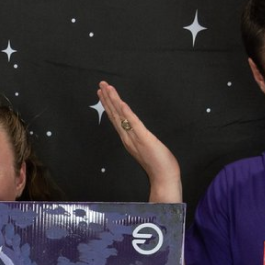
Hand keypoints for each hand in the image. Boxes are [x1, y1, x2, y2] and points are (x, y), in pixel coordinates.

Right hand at [97, 81, 181, 201]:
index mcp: (128, 139)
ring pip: (121, 116)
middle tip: (100, 85)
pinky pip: (133, 123)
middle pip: (115, 115)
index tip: (103, 93)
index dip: (109, 105)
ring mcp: (134, 138)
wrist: (163, 178)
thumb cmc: (158, 166)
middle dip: (107, 99)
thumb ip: (141, 140)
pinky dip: (126, 112)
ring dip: (113, 101)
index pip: (116, 119)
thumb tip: (139, 133)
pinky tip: (121, 102)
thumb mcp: (147, 148)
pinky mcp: (144, 138)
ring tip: (106, 88)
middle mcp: (128, 138)